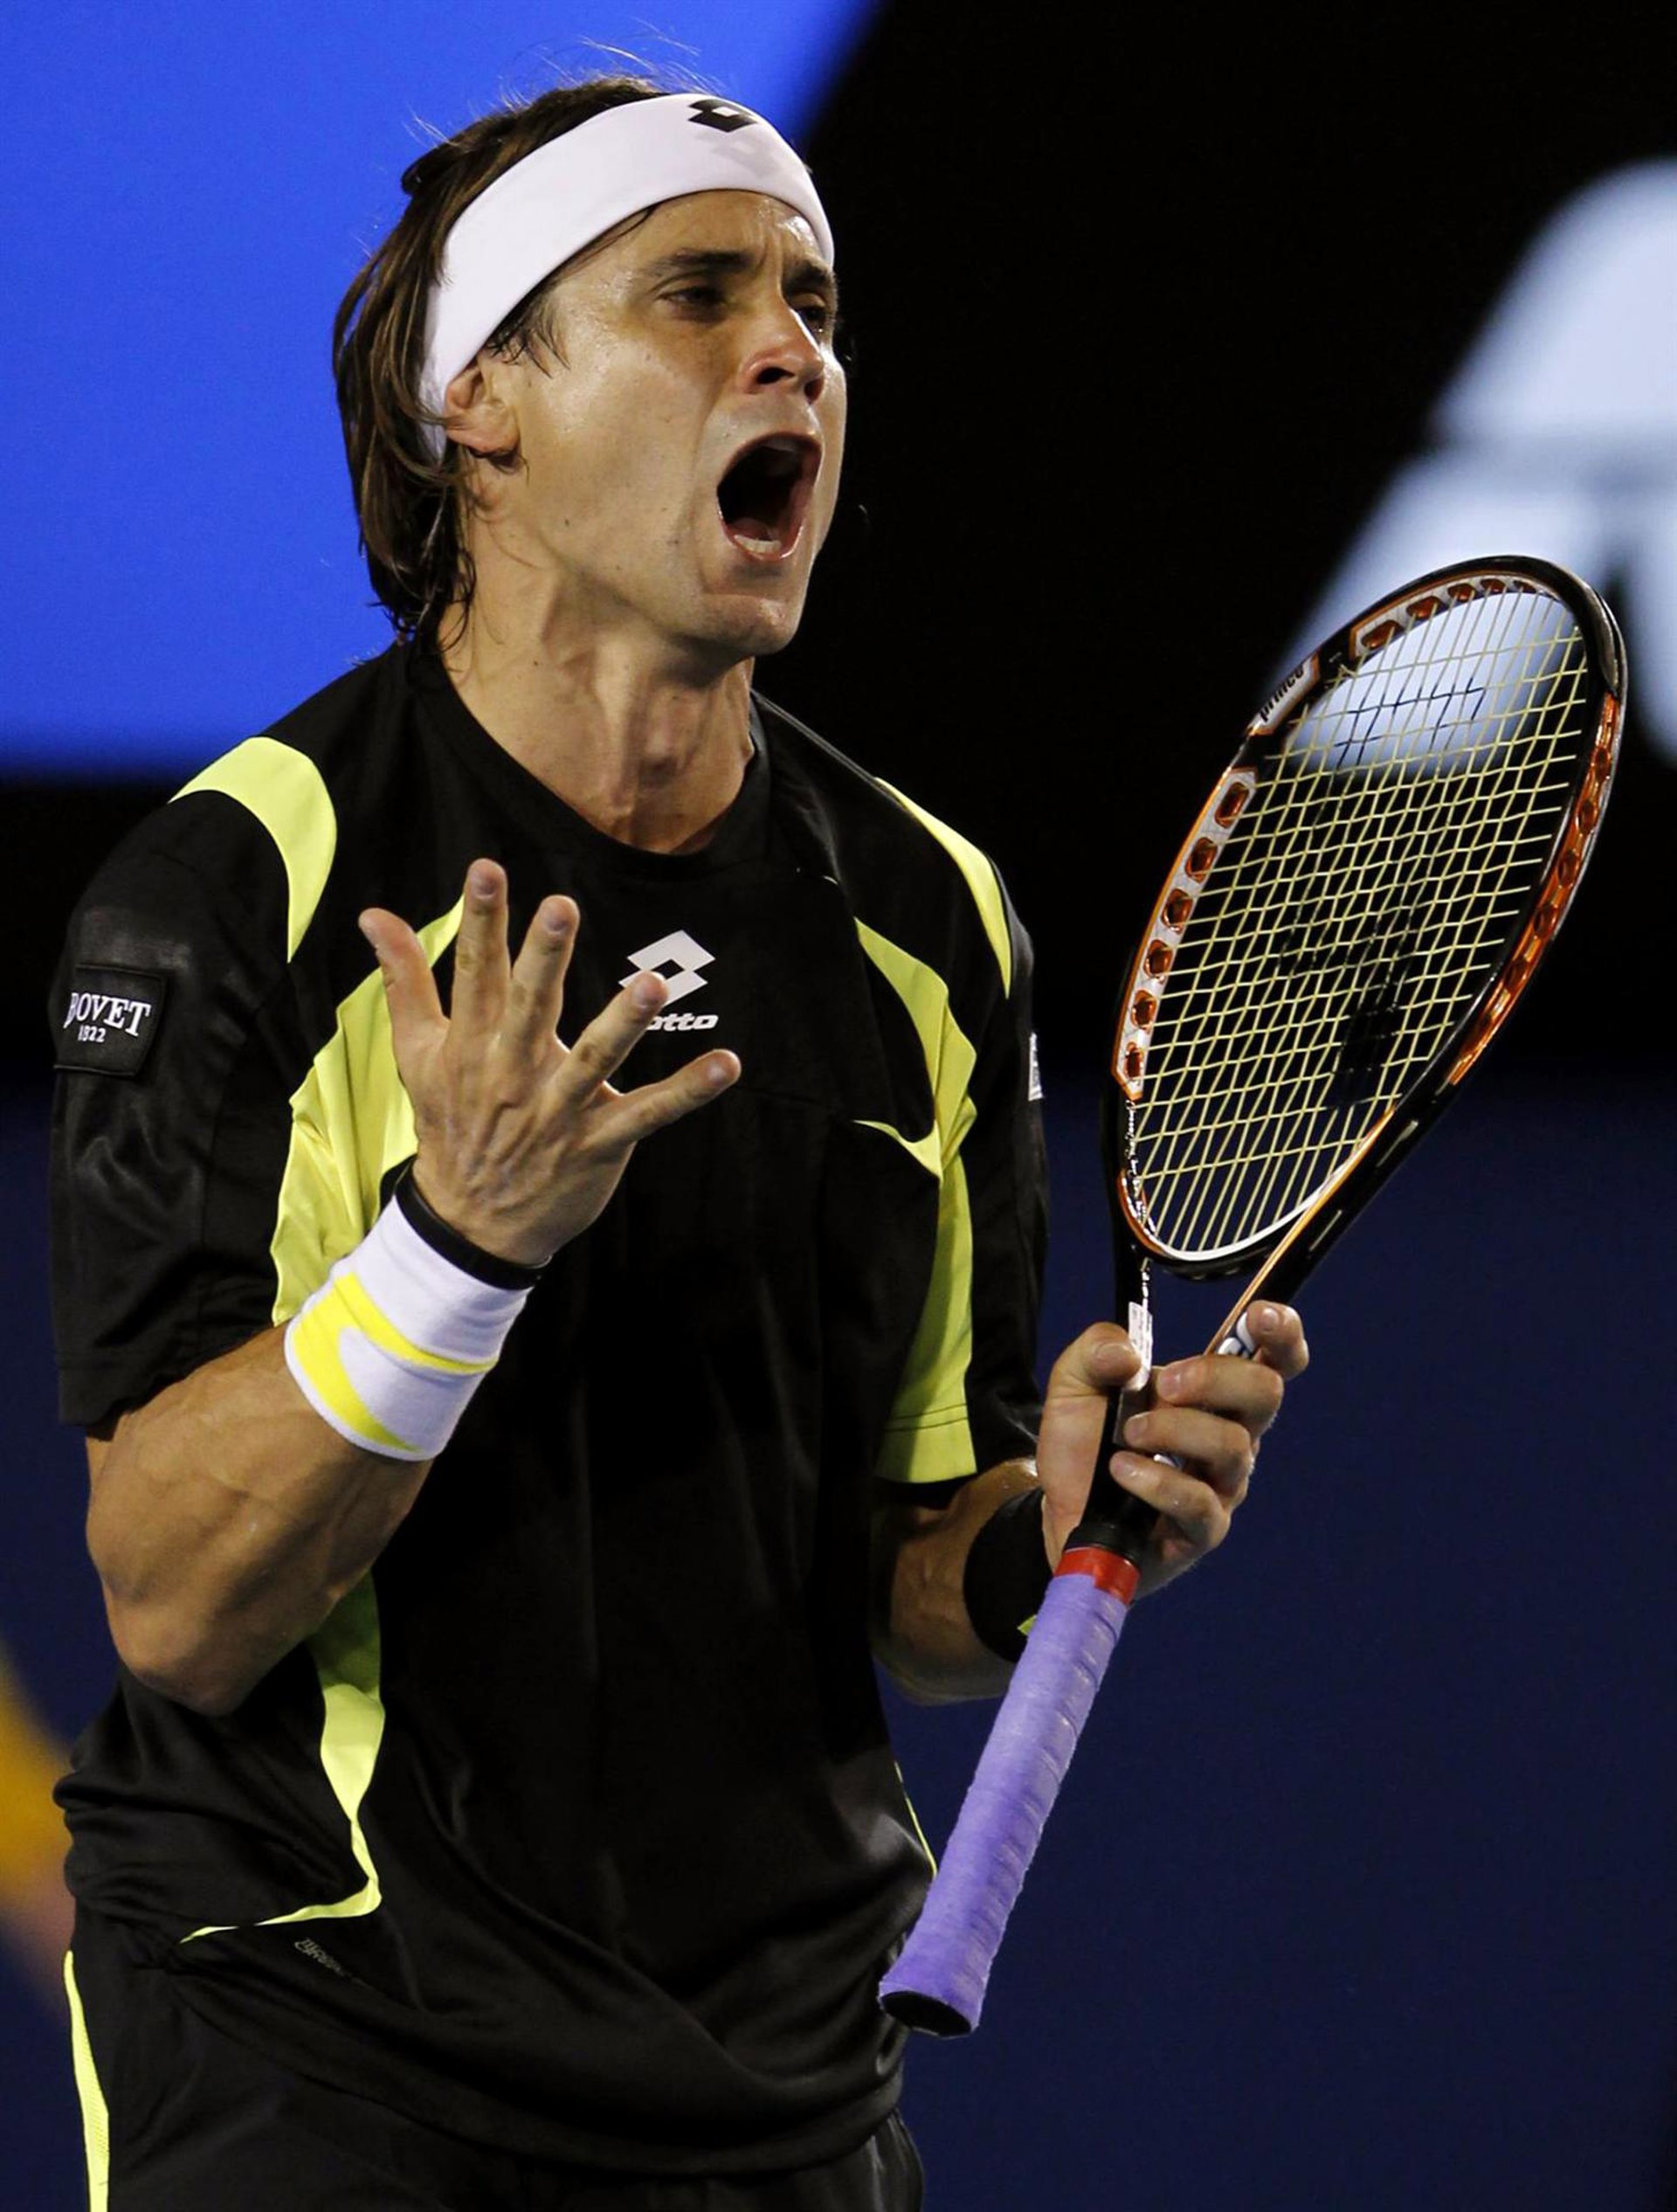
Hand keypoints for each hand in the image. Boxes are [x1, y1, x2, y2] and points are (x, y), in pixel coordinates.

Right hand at [359, 859, 739, 1265]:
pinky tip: (726, 1064)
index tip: (486, 869)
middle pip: (531, 1008)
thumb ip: (405, 980)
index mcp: (472, 1044)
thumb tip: (373, 914)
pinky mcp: (598, 1143)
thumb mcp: (419, 1053)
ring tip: (652, 985)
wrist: (470, 1222)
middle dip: (544, 959)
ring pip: (594, 1061)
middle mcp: (513, 1073)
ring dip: (623, 1023)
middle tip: (562, 907)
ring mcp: (557, 1111)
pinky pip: (647, 1114)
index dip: (481, 921)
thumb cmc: (450, 1122)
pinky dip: (687, 1092)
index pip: (475, 972)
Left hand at [1035, 1304, 1308, 1595]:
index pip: (1272, 1360)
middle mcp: (1230, 1434)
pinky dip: (1156, 1481)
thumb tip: (1126, 1354)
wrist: (1059, 1509)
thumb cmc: (1084, 1443)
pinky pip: (1200, 1503)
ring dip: (1173, 1431)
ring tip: (1126, 1435)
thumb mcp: (1074, 1381)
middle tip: (1166, 1385)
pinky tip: (1122, 1470)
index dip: (1282, 1333)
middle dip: (1216, 1378)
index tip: (1259, 1314)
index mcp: (1212, 1392)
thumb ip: (1097, 1350)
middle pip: (1266, 1393)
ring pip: (1232, 1446)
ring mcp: (1222, 1484)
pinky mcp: (1202, 1529)